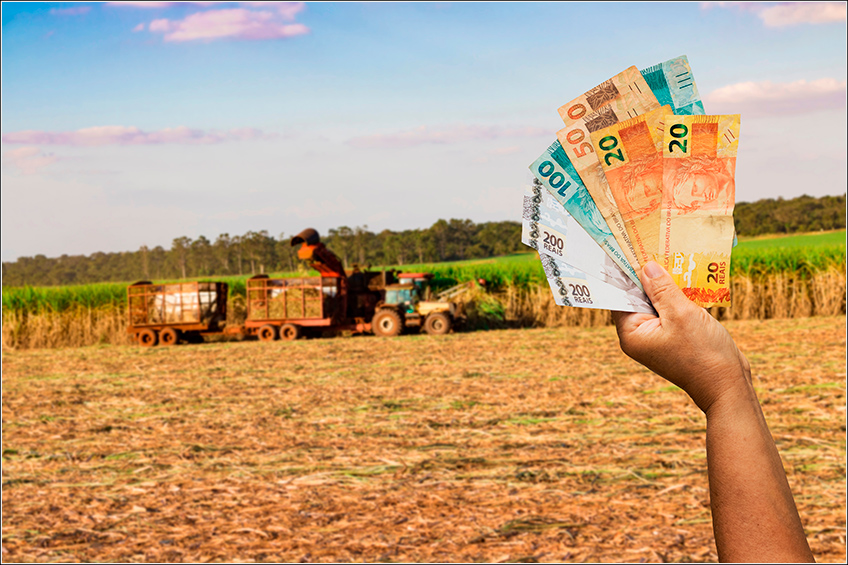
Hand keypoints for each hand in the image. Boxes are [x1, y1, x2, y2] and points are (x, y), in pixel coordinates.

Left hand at [611, 261, 750, 413]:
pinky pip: (669, 310)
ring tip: (669, 255)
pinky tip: (686, 277)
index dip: (623, 273)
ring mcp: (656, 337)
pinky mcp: (673, 336)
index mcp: (631, 333)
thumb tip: (645, 267)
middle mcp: (639, 336)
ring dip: (664, 283)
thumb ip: (661, 289)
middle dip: (645, 275)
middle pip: (636, 297)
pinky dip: (676, 296)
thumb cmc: (703, 353)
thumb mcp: (681, 314)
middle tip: (649, 244)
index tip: (624, 248)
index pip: (619, 296)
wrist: (728, 385)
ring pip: (655, 302)